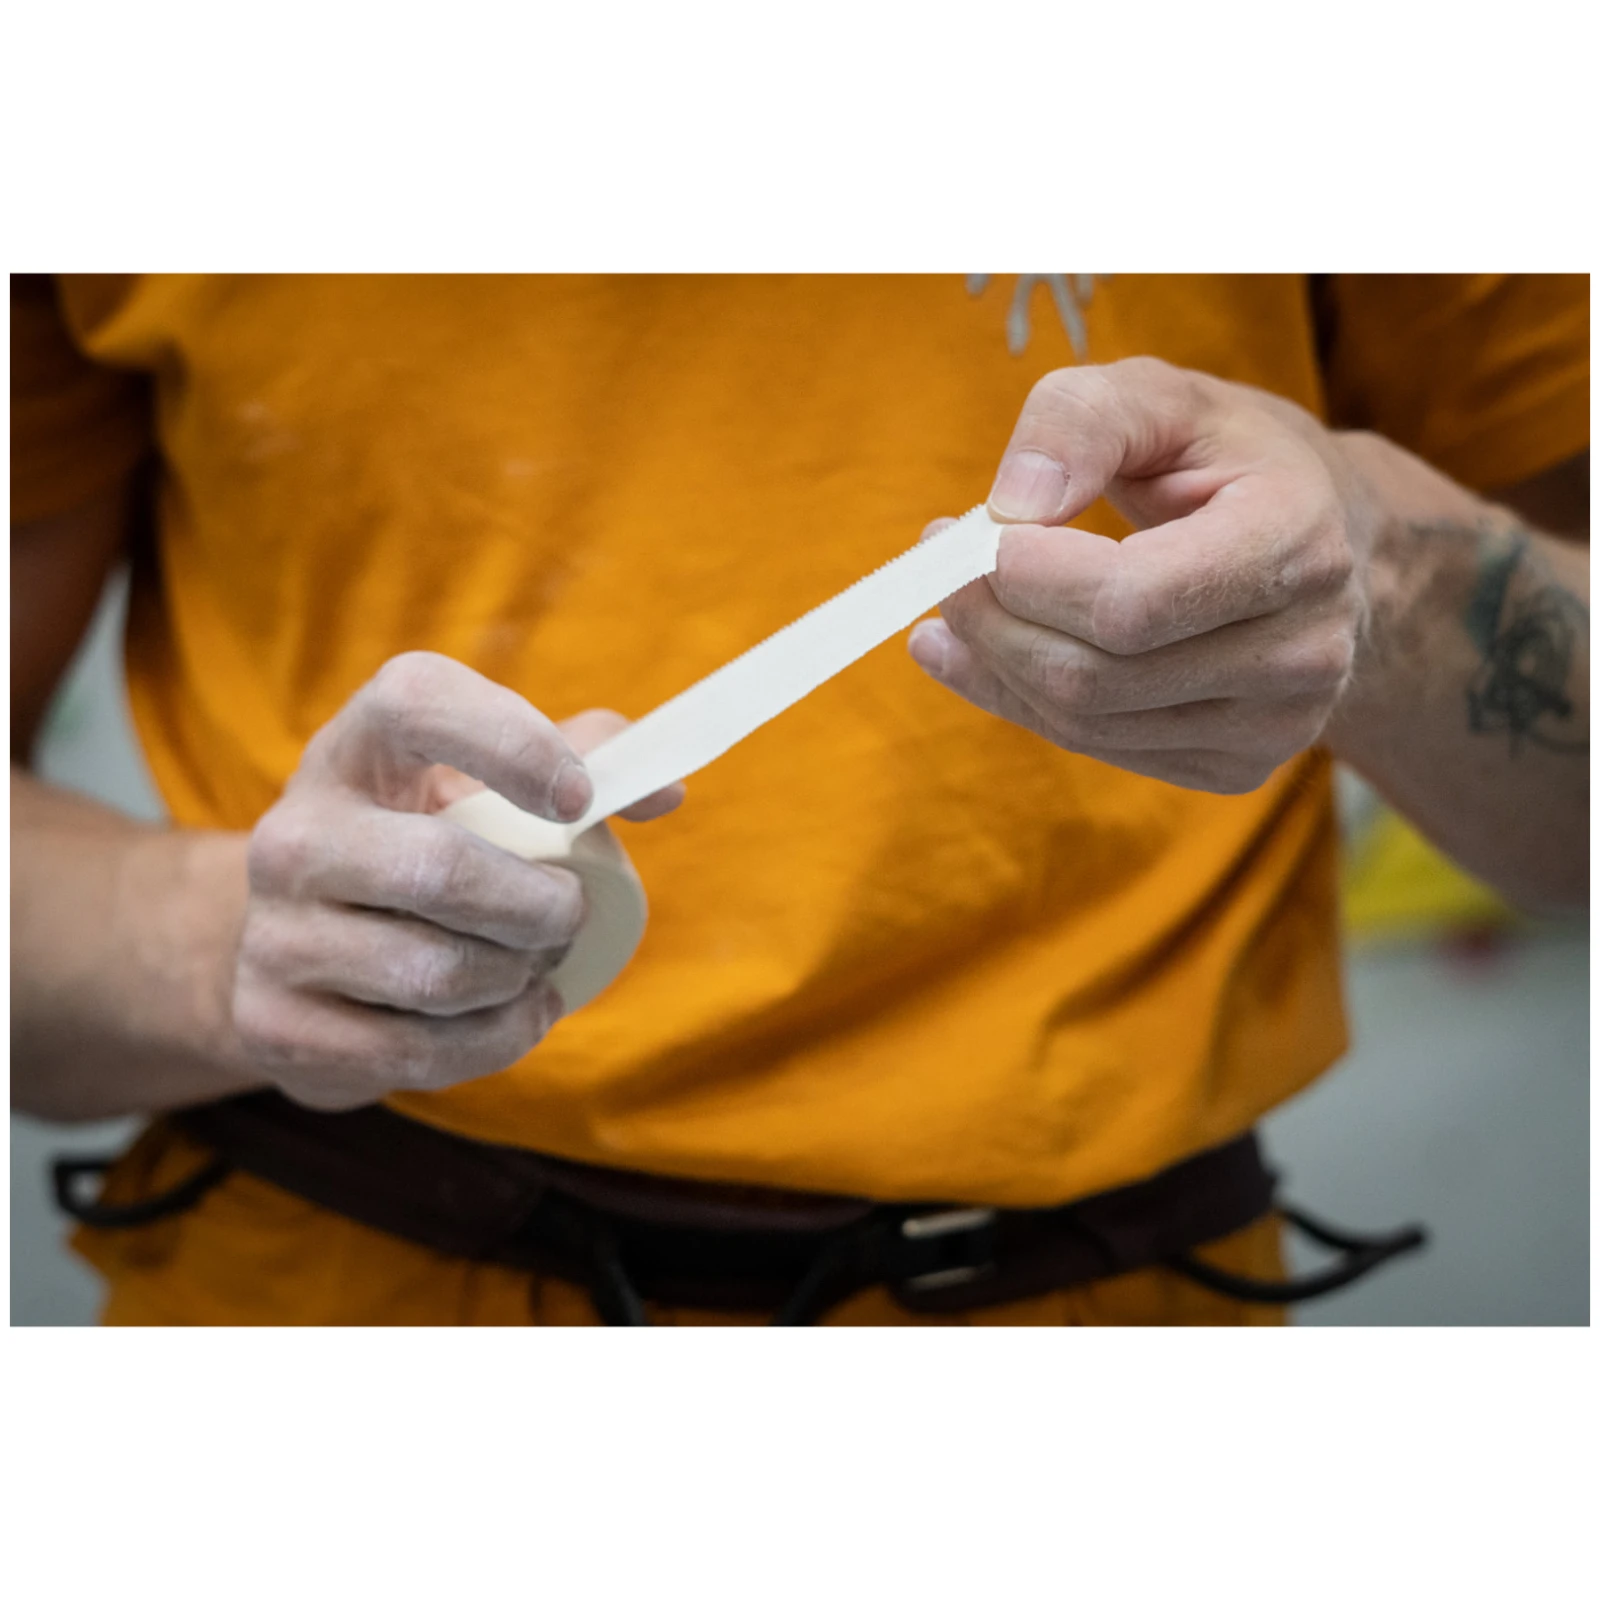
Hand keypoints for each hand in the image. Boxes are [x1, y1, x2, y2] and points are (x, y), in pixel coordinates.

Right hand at [232, 652, 682, 1109]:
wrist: (302, 946)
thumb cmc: (429, 843)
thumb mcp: (487, 785)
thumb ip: (587, 759)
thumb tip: (668, 791)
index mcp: (357, 745)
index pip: (418, 701)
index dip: (511, 742)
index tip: (579, 799)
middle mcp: (295, 831)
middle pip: (440, 869)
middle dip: (540, 908)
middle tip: (569, 915)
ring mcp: (273, 932)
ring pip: (436, 975)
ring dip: (518, 981)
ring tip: (534, 967)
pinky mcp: (276, 1025)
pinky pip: (417, 1052)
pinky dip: (493, 1042)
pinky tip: (508, 1017)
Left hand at [909, 357, 1375, 793]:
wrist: (1316, 540)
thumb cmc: (1224, 459)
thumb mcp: (1160, 398)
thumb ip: (1081, 421)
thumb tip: (1012, 504)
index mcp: (1297, 540)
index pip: (1132, 600)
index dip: (1028, 578)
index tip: (967, 533)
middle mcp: (1305, 649)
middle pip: (1095, 676)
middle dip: (992, 621)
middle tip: (941, 567)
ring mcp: (1278, 724)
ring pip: (1083, 722)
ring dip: (993, 663)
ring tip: (952, 606)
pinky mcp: (1238, 767)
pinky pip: (1094, 748)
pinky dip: (1018, 701)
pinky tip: (983, 656)